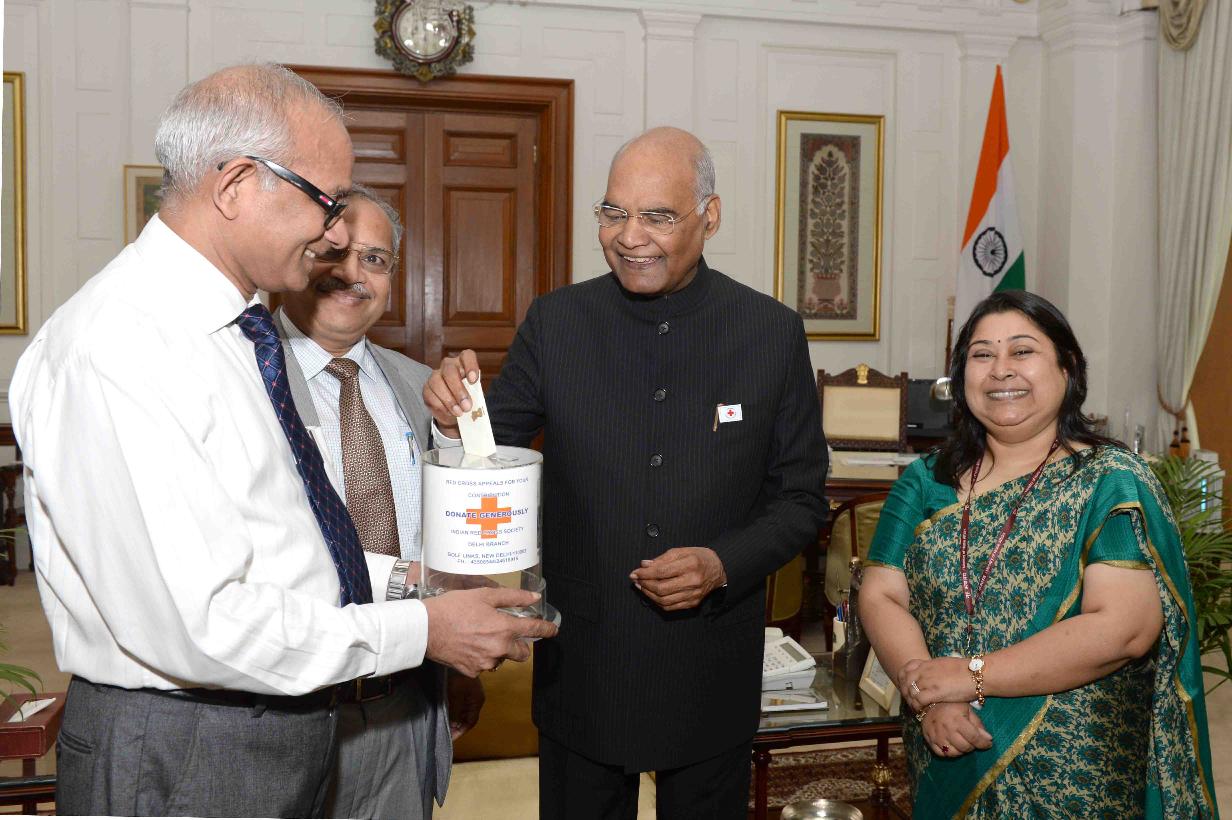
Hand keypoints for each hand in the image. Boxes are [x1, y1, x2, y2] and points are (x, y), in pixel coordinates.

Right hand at [422, 350, 480, 436]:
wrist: (455, 410)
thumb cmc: (468, 397)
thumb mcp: (475, 393)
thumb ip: (475, 392)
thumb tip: (474, 400)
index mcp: (463, 363)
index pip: (467, 356)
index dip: (470, 366)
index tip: (474, 380)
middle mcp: (448, 365)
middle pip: (450, 371)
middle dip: (458, 390)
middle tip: (467, 406)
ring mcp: (435, 376)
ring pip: (438, 383)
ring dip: (449, 401)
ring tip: (459, 413)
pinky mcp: (426, 388)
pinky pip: (431, 396)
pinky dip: (441, 406)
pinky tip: (449, 412)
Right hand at [422, 587, 557, 677]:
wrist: (425, 628)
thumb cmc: (453, 608)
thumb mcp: (484, 595)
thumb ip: (512, 597)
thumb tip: (533, 598)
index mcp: (504, 628)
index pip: (534, 630)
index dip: (547, 630)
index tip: (553, 630)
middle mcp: (499, 649)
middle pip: (521, 653)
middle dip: (518, 645)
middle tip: (506, 634)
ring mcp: (486, 663)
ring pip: (501, 659)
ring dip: (497, 651)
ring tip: (479, 637)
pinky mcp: (472, 672)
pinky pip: (484, 666)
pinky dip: (481, 657)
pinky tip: (469, 645)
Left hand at [446, 672, 484, 740]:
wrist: (454, 657)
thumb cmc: (457, 676)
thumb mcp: (455, 695)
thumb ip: (456, 711)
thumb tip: (455, 726)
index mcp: (477, 701)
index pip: (471, 722)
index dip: (461, 732)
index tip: (450, 739)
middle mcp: (475, 700)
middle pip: (467, 719)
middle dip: (457, 727)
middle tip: (445, 735)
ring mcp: (469, 695)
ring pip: (463, 713)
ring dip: (454, 720)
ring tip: (444, 727)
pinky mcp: (463, 691)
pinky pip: (459, 706)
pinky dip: (453, 713)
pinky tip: (445, 715)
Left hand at [629, 547, 726, 610]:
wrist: (719, 569)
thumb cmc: (699, 557)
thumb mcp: (682, 551)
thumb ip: (662, 558)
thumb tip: (644, 565)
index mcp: (690, 564)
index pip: (662, 571)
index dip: (645, 573)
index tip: (635, 572)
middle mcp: (693, 581)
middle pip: (662, 588)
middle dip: (645, 585)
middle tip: (636, 580)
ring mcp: (693, 594)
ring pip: (664, 600)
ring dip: (648, 594)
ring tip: (642, 586)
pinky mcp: (693, 603)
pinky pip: (670, 607)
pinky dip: (657, 602)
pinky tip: (652, 594)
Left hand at [899, 656, 975, 711]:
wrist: (978, 674)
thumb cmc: (967, 670)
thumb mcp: (946, 664)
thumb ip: (936, 668)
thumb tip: (935, 672)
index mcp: (928, 663)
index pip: (907, 668)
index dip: (904, 678)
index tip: (908, 687)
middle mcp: (925, 671)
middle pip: (906, 680)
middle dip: (906, 691)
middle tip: (910, 700)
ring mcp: (929, 681)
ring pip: (910, 691)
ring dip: (911, 700)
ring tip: (916, 707)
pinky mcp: (935, 692)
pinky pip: (918, 700)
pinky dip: (917, 706)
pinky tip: (921, 710)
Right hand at [920, 702, 992, 756]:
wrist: (928, 703)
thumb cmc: (951, 706)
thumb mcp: (967, 709)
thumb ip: (978, 724)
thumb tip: (988, 739)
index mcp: (957, 720)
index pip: (974, 737)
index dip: (983, 743)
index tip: (988, 744)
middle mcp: (946, 729)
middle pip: (965, 747)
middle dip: (972, 746)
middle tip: (972, 741)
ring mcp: (936, 736)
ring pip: (953, 753)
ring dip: (961, 750)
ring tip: (962, 742)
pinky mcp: (929, 740)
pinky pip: (942, 754)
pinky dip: (949, 753)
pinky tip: (952, 745)